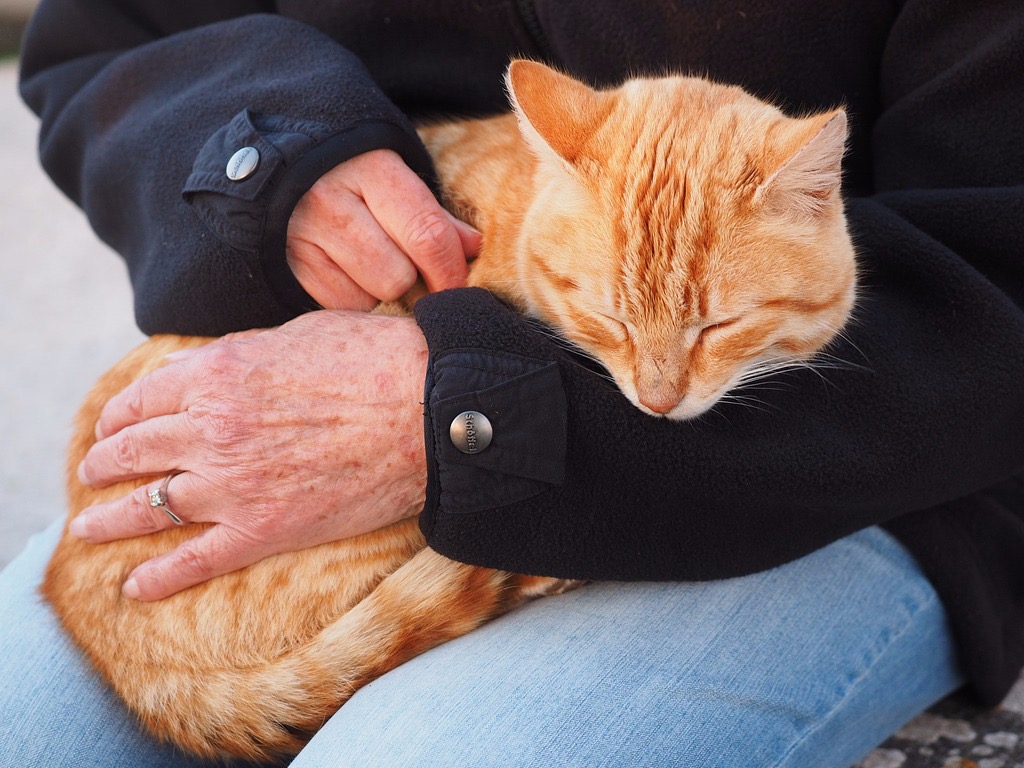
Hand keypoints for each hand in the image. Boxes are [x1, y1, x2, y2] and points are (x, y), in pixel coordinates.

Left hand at [71, 310, 428, 600]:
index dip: (119, 414)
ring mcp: (233, 485)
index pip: (142, 399)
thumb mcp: (300, 333)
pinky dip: (159, 578)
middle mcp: (211, 430)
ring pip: (148, 507)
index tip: (113, 425)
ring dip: (110, 519)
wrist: (430, 411)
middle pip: (133, 450)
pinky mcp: (264, 530)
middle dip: (104, 462)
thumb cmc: (377, 361)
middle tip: (94, 472)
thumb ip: (244, 353)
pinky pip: (195, 561)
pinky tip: (135, 588)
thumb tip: (212, 368)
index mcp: (217, 374)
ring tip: (90, 527)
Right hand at [287, 149, 480, 309]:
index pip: (427, 234)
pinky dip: (349, 298)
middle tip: (403, 264)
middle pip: (398, 276)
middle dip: (410, 279)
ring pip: (368, 297)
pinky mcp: (285, 265)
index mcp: (371, 168)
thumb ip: (431, 214)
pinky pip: (337, 307)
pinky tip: (341, 271)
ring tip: (366, 261)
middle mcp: (331, 200)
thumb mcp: (391, 176)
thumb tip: (474, 248)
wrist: (274, 162)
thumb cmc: (349, 172)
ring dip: (378, 291)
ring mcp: (302, 235)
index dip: (451, 271)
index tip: (457, 287)